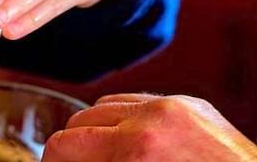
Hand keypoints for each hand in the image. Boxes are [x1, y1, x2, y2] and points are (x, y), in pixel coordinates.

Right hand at [44, 93, 256, 161]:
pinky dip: (127, 119)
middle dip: (72, 149)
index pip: (63, 145)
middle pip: (79, 121)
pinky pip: (139, 101)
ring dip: (98, 130)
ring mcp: (174, 106)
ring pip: (105, 105)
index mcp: (135, 151)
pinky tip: (135, 143)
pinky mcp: (192, 104)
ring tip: (105, 156)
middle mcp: (152, 119)